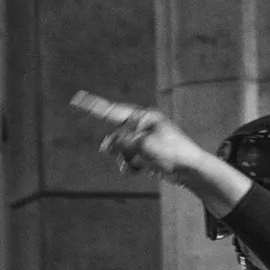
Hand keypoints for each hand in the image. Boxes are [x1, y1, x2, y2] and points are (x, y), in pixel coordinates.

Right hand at [72, 92, 218, 185]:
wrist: (192, 171)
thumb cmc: (173, 153)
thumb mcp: (145, 145)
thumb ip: (123, 142)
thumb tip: (105, 145)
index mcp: (144, 117)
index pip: (113, 111)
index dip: (93, 106)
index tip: (77, 98)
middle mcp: (143, 126)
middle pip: (117, 135)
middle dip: (116, 146)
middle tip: (116, 152)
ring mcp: (145, 141)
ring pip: (122, 150)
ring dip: (125, 159)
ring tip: (138, 165)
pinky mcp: (148, 155)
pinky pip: (129, 160)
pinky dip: (131, 166)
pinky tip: (139, 171)